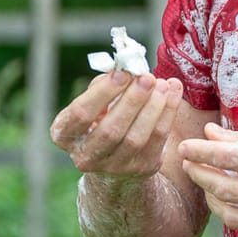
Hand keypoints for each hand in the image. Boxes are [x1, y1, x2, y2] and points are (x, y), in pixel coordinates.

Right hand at [50, 70, 183, 178]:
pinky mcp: (140, 169)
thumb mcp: (95, 103)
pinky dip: (167, 113)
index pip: (80, 113)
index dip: (102, 93)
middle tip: (147, 78)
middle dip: (132, 101)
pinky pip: (157, 140)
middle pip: (110, 130)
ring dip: (153, 108)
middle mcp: (85, 156)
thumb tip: (126, 68)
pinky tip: (172, 92)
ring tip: (162, 84)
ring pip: (135, 138)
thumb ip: (105, 85)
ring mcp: (113, 167)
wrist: (116, 159)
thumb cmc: (103, 119)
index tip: (123, 73)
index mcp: (65, 135)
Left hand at [178, 124, 237, 236]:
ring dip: (213, 199)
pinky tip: (234, 201)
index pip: (231, 158)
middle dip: (200, 175)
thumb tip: (211, 134)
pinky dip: (235, 214)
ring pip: (232, 216)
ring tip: (209, 184)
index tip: (185, 146)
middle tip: (189, 164)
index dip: (201, 152)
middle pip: (226, 190)